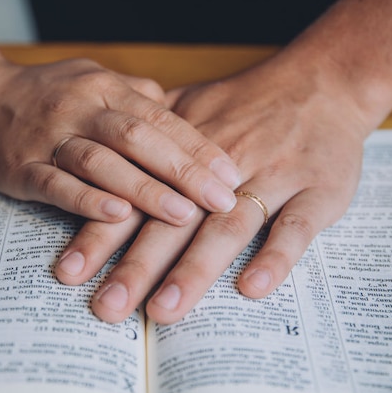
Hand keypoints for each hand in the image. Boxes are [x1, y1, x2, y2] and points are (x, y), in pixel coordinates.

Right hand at [0, 58, 240, 225]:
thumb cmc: (46, 95)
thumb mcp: (95, 82)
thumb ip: (138, 99)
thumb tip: (186, 118)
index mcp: (104, 88)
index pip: (161, 117)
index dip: (198, 146)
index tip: (232, 174)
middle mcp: (79, 108)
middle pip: (138, 137)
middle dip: (183, 171)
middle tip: (222, 201)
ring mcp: (48, 138)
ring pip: (101, 162)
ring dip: (143, 189)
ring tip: (183, 215)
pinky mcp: (20, 167)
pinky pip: (56, 184)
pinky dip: (87, 201)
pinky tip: (117, 217)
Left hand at [56, 58, 374, 323]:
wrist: (323, 82)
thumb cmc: (248, 103)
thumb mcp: (192, 107)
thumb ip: (147, 138)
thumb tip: (95, 155)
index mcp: (185, 154)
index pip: (134, 199)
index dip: (99, 235)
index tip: (68, 273)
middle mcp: (221, 171)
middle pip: (173, 222)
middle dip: (136, 266)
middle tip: (106, 309)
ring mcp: (272, 179)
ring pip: (228, 228)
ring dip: (195, 269)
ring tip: (163, 311)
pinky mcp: (318, 191)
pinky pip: (297, 227)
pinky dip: (276, 257)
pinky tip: (252, 289)